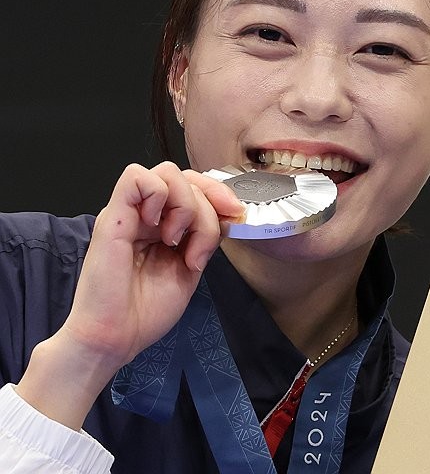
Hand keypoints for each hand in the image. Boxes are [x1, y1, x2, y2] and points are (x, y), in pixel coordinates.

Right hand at [14, 162, 241, 428]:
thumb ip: (206, 236)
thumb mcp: (190, 267)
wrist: (115, 337)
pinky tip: (160, 228)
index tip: (236, 215)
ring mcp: (129, 213)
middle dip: (210, 198)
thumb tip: (230, 211)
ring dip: (186, 204)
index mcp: (164, 224)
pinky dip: (159, 194)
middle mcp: (146, 214)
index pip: (194, 185)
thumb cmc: (146, 311)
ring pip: (167, 172)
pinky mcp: (112, 218)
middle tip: (207, 237)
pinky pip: (136, 177)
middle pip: (185, 175)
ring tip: (177, 241)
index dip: (220, 193)